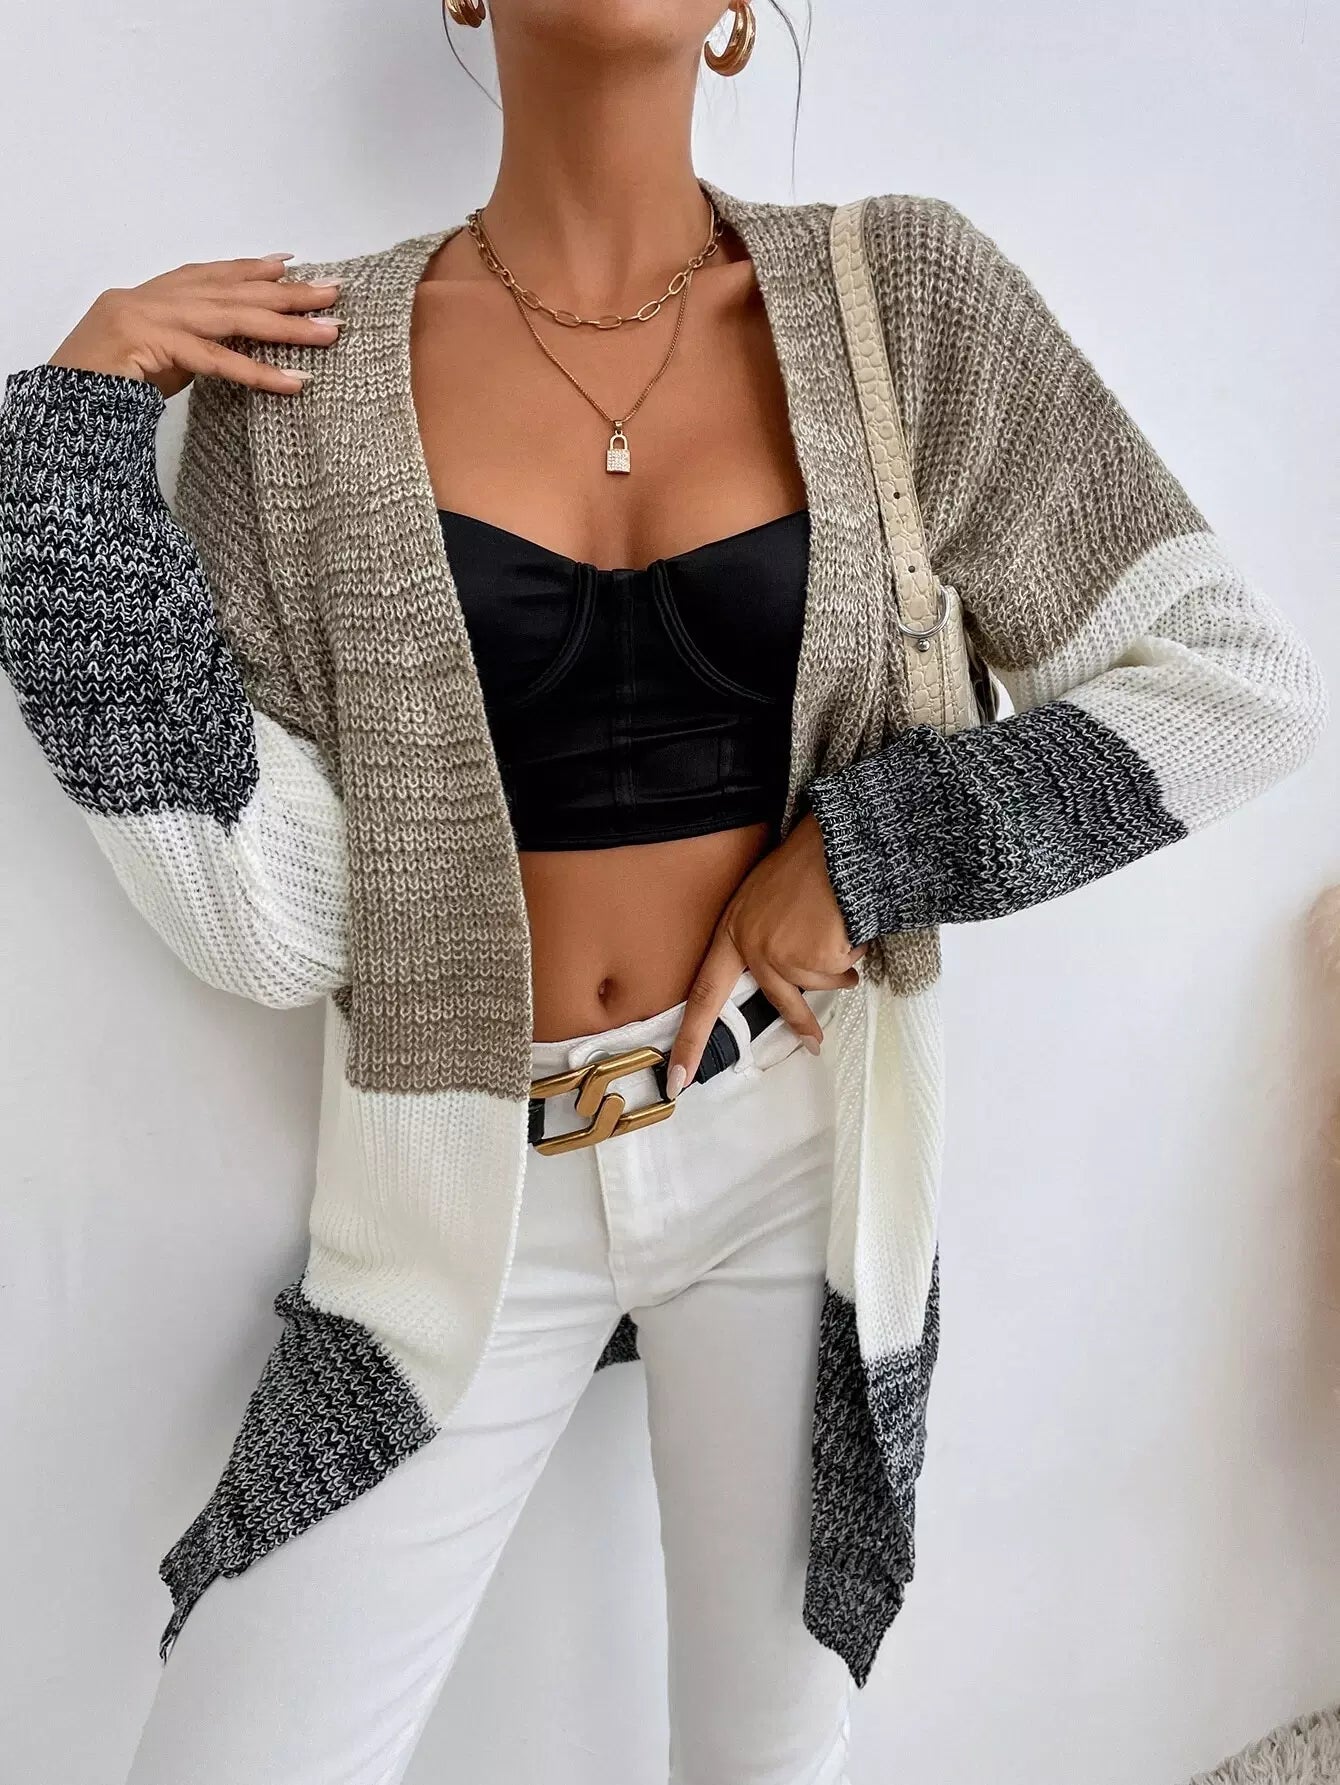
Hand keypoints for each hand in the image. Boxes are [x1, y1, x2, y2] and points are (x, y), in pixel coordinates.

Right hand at [46, 255, 343, 399]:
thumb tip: (241, 349)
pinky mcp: (153, 346)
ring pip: (234, 319)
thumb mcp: (161, 358)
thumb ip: (196, 345)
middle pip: (235, 292)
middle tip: (334, 293)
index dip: (253, 269)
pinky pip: (218, 361)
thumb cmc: (109, 383)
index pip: (214, 275)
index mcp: (155, 295)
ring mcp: (153, 318)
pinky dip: (259, 373)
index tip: (292, 265)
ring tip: (329, 333)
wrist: (64, 400)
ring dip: (287, 327)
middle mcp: (156, 297)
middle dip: (288, 293)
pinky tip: (294, 381)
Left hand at [666, 812, 864, 1095]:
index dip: (690, 1040)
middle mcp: (751, 947)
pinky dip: (854, 952)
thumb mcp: (763, 900)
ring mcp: (782, 954)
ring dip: (841, 963)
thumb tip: (776, 982)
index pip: (703, 997)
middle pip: (781, 1001)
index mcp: (732, 934)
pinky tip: (849, 924)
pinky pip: (843, 968)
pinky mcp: (813, 955)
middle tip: (815, 1046)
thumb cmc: (804, 867)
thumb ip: (757, 939)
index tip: (677, 1079)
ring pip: (821, 983)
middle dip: (803, 1025)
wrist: (835, 845)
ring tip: (841, 928)